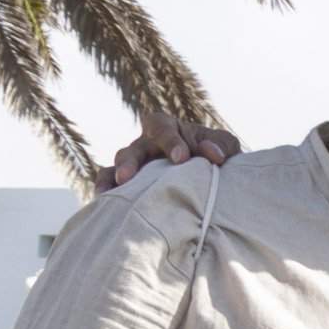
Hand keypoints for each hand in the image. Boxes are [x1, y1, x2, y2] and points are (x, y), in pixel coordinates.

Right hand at [97, 108, 239, 192]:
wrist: (212, 173)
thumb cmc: (215, 152)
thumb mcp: (224, 144)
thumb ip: (220, 144)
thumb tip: (214, 154)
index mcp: (167, 126)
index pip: (162, 128)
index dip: (170, 141)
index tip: (182, 158)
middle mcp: (145, 143)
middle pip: (132, 149)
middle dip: (130, 163)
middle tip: (128, 178)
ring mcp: (134, 162)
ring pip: (118, 167)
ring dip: (113, 179)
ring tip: (109, 194)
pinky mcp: (129, 181)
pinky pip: (110, 182)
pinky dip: (105, 189)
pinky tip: (103, 202)